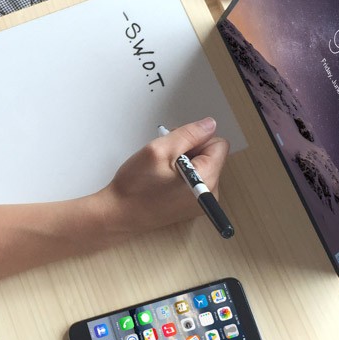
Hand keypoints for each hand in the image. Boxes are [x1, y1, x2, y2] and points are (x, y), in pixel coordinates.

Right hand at [94, 117, 229, 235]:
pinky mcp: (192, 204)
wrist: (119, 214)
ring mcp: (202, 200)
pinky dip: (180, 174)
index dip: (196, 139)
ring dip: (183, 162)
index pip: (218, 144)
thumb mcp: (159, 150)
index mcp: (207, 179)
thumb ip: (189, 134)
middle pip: (212, 156)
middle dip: (190, 150)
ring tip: (162, 170)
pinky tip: (163, 180)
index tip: (175, 146)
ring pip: (202, 166)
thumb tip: (209, 125)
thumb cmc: (136, 187)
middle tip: (165, 158)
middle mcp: (211, 193)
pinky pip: (194, 179)